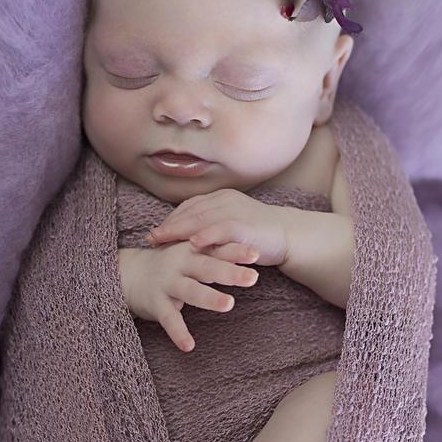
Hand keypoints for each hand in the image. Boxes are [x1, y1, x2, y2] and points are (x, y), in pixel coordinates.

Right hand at [117, 240, 259, 352]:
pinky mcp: (155, 303)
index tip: (257, 254)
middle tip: (254, 278)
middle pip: (207, 267)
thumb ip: (215, 252)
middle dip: (230, 272)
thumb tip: (255, 252)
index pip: (217, 248)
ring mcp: (167, 283)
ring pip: (190, 291)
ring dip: (209, 298)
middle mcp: (180, 264)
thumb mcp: (190, 252)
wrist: (127, 273)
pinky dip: (178, 333)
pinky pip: (169, 319)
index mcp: (192, 250)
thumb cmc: (169, 264)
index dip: (236, 251)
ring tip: (229, 305)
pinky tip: (189, 346)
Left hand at [146, 188, 290, 267]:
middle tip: (151, 238)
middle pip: (191, 211)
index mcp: (221, 198)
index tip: (154, 233)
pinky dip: (208, 234)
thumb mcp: (229, 228)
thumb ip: (210, 229)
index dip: (171, 219)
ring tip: (162, 239)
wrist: (289, 236)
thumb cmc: (257, 235)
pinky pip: (223, 228)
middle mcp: (226, 200)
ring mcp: (236, 211)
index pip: (189, 207)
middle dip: (169, 225)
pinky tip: (194, 243)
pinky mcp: (246, 225)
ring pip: (202, 218)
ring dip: (180, 229)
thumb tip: (185, 239)